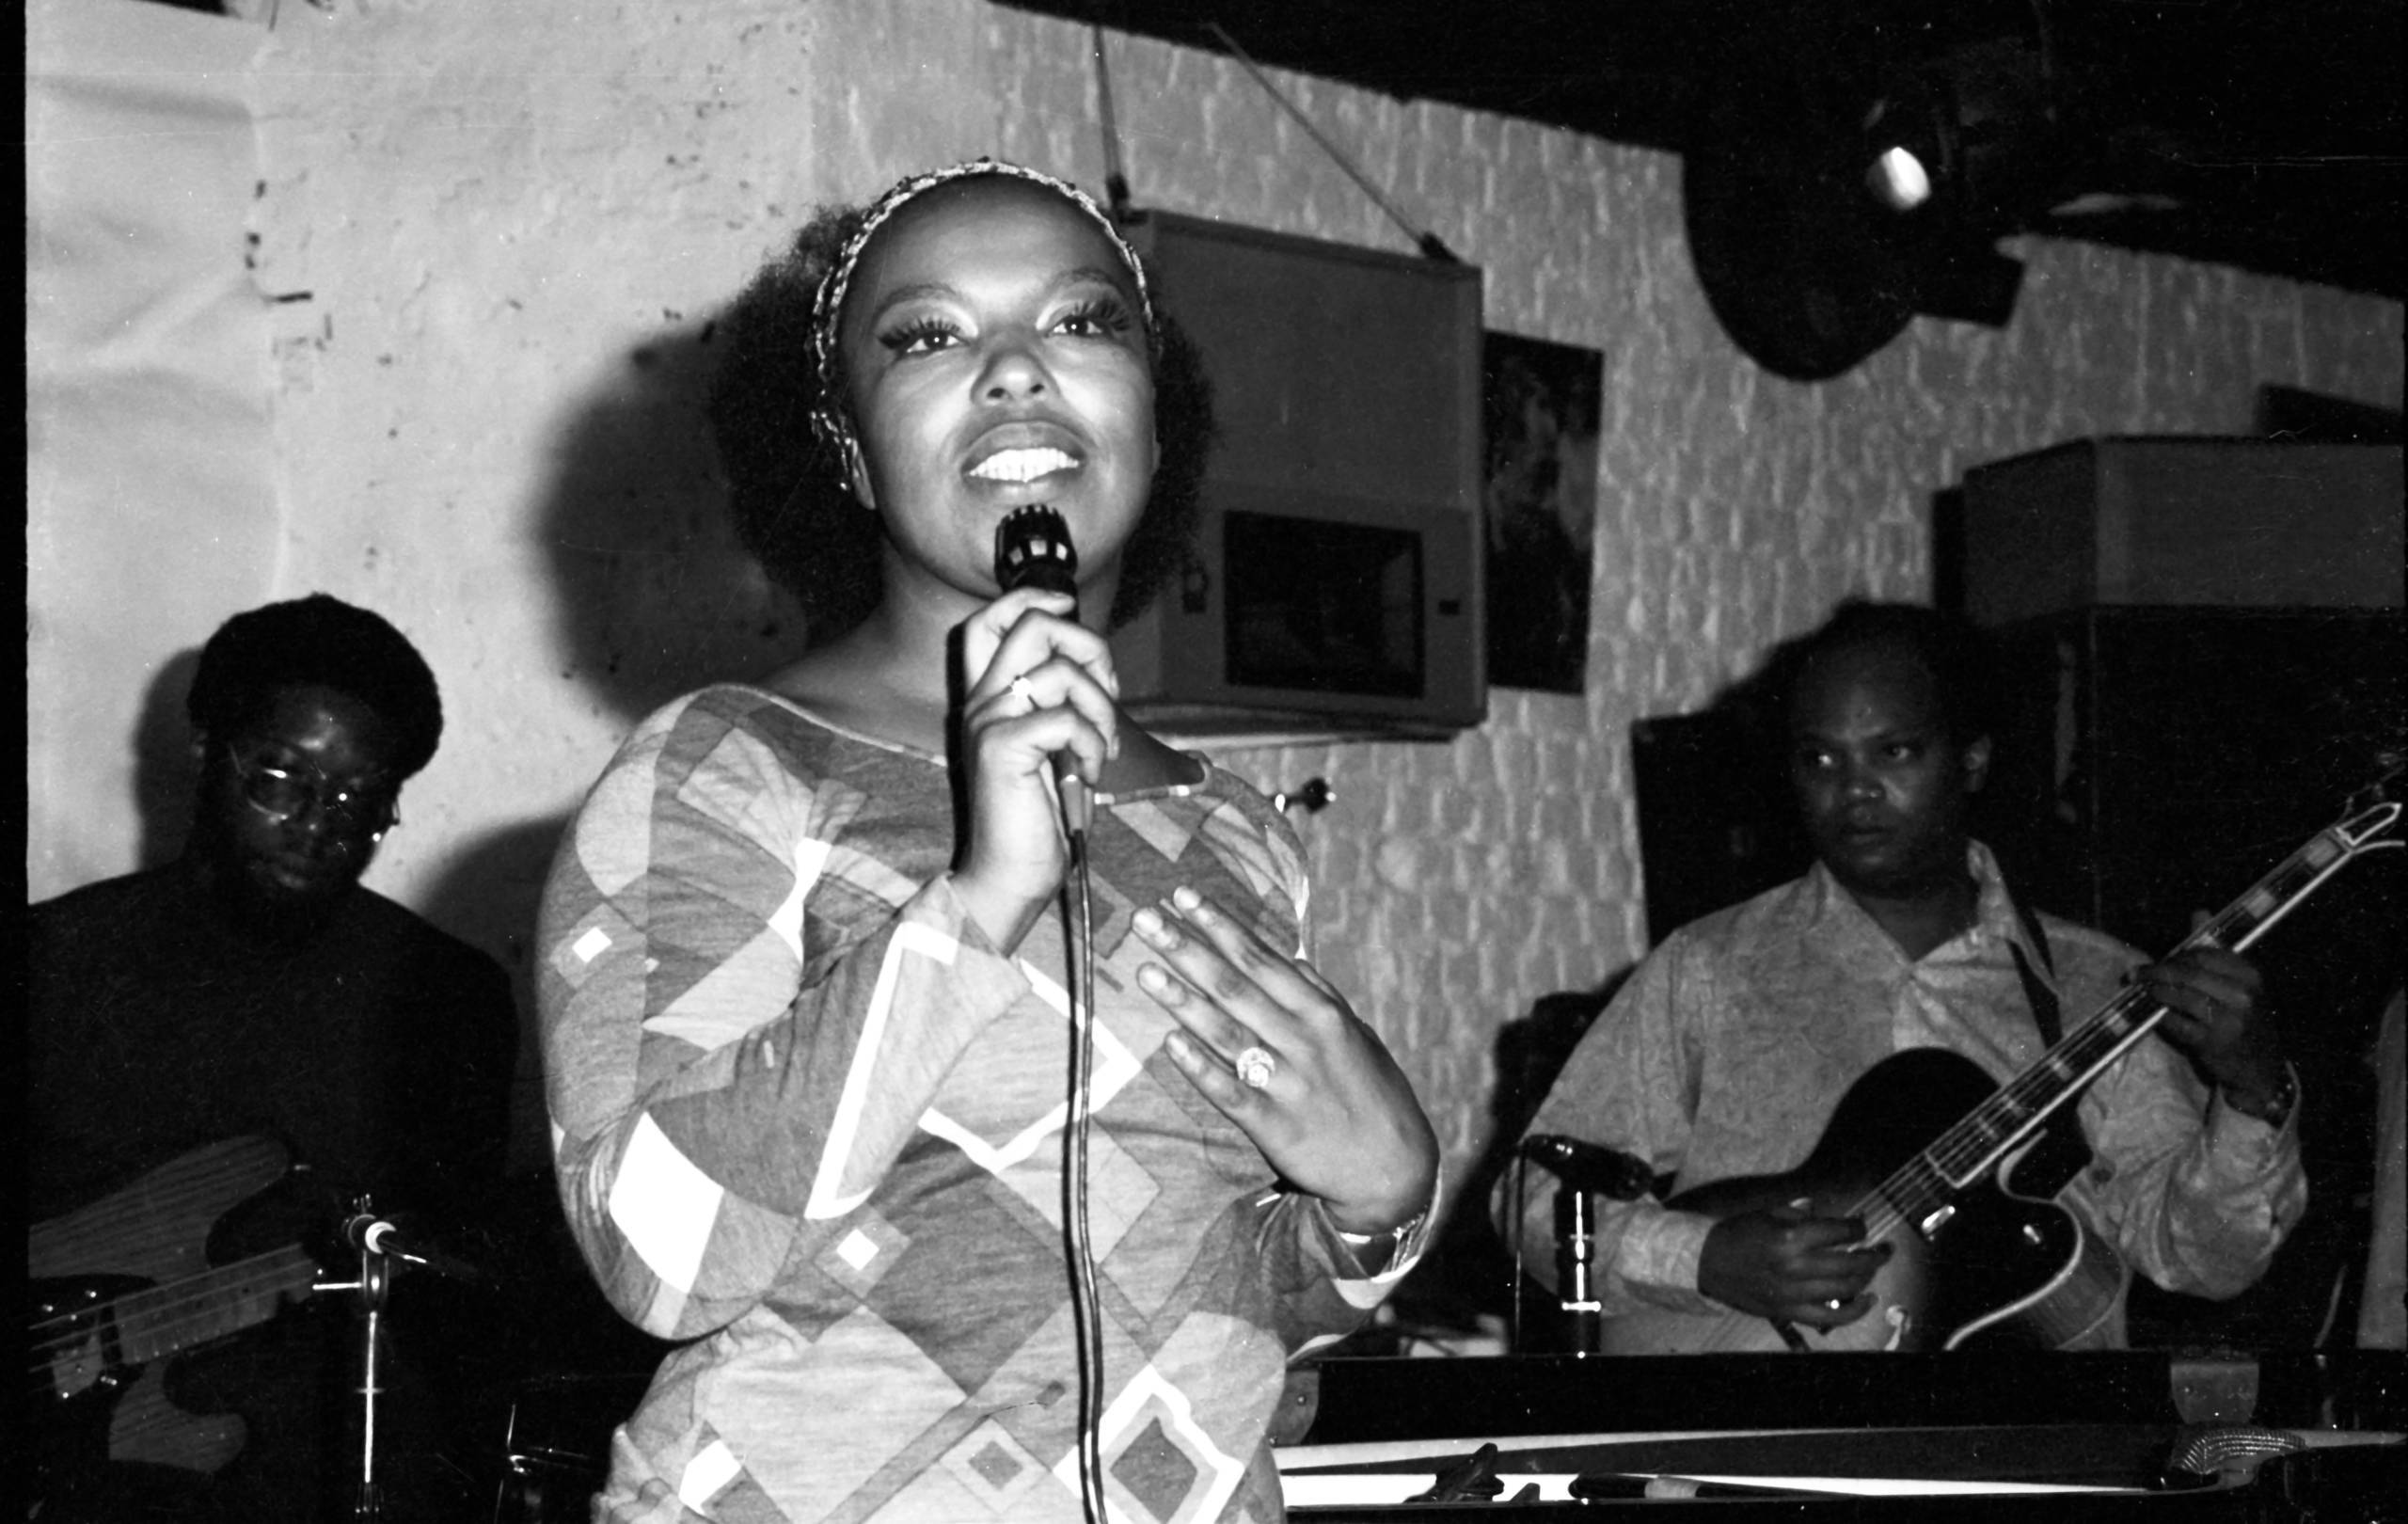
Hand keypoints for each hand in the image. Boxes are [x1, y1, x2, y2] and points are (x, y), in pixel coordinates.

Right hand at [951, 588, 1119, 950]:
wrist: (1010, 877)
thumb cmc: (1039, 818)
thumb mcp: (1054, 748)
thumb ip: (1062, 704)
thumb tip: (1097, 668)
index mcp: (988, 698)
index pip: (989, 619)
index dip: (1032, 598)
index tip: (1069, 611)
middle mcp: (981, 702)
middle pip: (1032, 623)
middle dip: (1089, 645)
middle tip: (1107, 693)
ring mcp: (988, 722)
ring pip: (1060, 670)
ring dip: (1101, 708)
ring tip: (1100, 749)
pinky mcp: (1002, 747)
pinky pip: (1066, 717)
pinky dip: (1093, 742)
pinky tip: (1088, 773)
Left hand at [1131, 886, 1439, 1232]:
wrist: (1393, 1168)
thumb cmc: (1372, 1092)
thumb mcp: (1356, 1034)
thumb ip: (1320, 993)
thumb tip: (1289, 955)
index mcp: (1322, 1012)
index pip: (1261, 958)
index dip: (1220, 925)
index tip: (1183, 895)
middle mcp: (1304, 1040)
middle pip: (1236, 986)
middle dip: (1188, 949)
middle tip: (1146, 918)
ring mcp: (1289, 1083)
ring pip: (1228, 1033)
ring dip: (1183, 1000)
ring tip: (1145, 970)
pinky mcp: (1275, 1127)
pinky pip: (1231, 1092)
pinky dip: (1200, 1067)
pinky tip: (1171, 1043)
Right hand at [1697, 1202, 1890, 1329]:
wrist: (1706, 1263)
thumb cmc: (1738, 1234)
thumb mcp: (1769, 1214)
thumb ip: (1802, 1215)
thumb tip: (1832, 1218)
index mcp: (1790, 1238)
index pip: (1840, 1231)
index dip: (1859, 1227)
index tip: (1863, 1225)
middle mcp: (1796, 1267)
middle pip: (1850, 1262)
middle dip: (1874, 1255)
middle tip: (1884, 1250)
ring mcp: (1794, 1293)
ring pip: (1846, 1289)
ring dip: (1866, 1278)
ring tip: (1872, 1269)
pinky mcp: (1790, 1312)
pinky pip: (1831, 1318)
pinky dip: (1855, 1311)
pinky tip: (1867, 1299)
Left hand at [2139, 929, 2283, 1107]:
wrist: (2261, 1066)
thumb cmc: (2245, 1019)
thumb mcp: (2239, 983)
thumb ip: (2215, 949)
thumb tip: (2198, 911)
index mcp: (2250, 975)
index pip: (2202, 954)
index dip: (2174, 955)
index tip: (2158, 960)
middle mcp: (2243, 995)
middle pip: (2187, 973)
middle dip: (2156, 971)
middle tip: (2136, 973)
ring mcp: (2229, 1020)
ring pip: (2180, 996)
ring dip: (2154, 991)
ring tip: (2142, 990)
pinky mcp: (2213, 1043)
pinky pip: (2177, 1023)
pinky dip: (2161, 1015)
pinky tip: (2154, 1012)